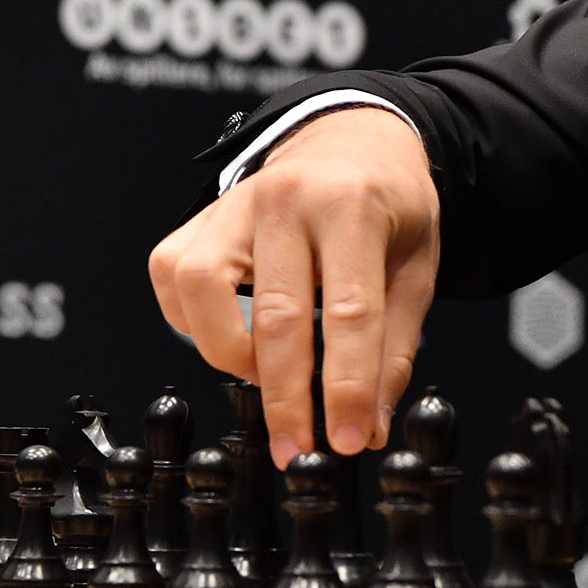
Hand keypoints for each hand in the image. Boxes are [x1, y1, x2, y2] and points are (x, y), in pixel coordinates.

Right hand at [148, 107, 439, 466]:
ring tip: (265, 373)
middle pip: (276, 315)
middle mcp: (286, 198)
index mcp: (353, 206)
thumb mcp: (416, 268)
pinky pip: (172, 275)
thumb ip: (393, 348)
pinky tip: (231, 336)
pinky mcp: (200, 217)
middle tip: (297, 449)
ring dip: (228, 351)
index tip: (351, 439)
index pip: (350, 312)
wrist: (353, 138)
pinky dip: (191, 320)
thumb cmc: (387, 204)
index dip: (348, 387)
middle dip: (286, 397)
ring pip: (200, 288)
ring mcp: (234, 203)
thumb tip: (370, 425)